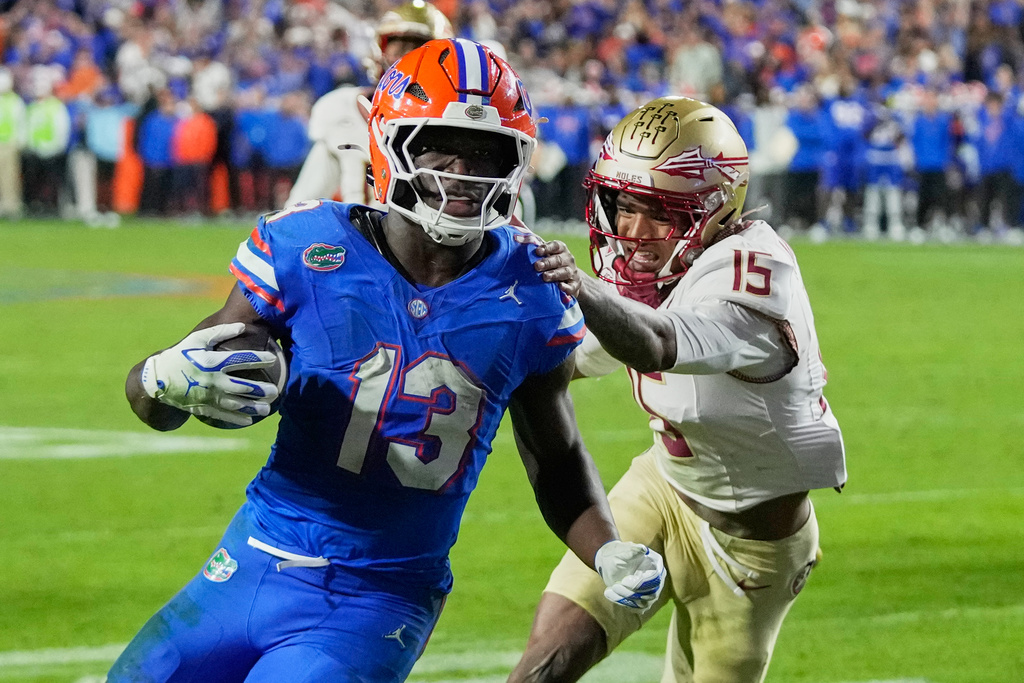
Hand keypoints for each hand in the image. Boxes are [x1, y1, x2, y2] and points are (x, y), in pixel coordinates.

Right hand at [140, 323, 280, 426]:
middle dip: (262, 389)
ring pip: (237, 404)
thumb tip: (243, 326)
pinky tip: (250, 418)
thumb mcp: (197, 339)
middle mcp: (212, 380)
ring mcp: (208, 396)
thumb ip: (220, 332)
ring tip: (268, 408)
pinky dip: (238, 417)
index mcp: (212, 361)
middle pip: (244, 386)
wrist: (156, 380)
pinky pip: (224, 415)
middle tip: (275, 391)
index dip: (259, 358)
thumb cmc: (180, 355)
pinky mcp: (203, 408)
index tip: (273, 358)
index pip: (242, 359)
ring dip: (254, 407)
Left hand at [534, 240, 583, 297]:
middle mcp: (568, 259)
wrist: (569, 280)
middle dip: (547, 262)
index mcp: (561, 250)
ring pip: (565, 272)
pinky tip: (560, 287)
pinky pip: (572, 286)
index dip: (547, 248)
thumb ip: (533, 246)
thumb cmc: (552, 264)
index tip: (537, 251)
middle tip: (537, 266)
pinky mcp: (574, 285)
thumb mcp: (545, 254)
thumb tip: (516, 238)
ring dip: (555, 274)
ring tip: (545, 277)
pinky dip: (567, 287)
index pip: (556, 246)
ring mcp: (572, 272)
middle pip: (558, 260)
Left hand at [594, 540, 665, 611]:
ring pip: (643, 603)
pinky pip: (637, 608)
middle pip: (651, 593)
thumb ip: (632, 551)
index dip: (640, 583)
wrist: (609, 561)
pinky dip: (623, 603)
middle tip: (615, 586)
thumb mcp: (622, 551)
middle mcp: (657, 579)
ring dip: (625, 599)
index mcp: (656, 564)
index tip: (624, 581)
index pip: (655, 579)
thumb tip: (642, 549)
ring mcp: (651, 591)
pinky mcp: (642, 600)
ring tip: (609, 590)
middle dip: (631, 592)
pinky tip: (610, 594)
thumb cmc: (617, 554)